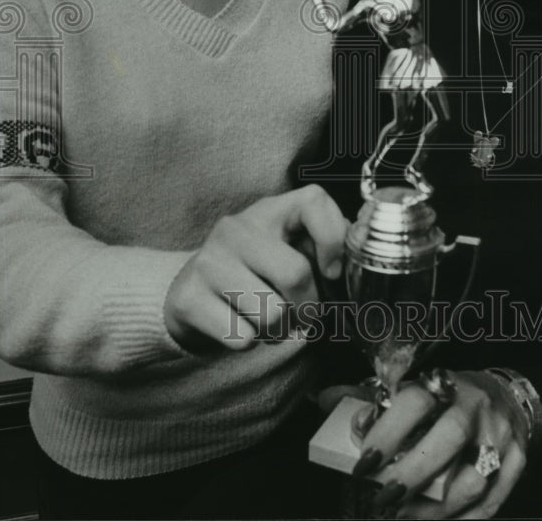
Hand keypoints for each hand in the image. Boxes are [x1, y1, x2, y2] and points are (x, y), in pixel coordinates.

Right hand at [164, 184, 345, 352]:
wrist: (189, 293)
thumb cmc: (253, 273)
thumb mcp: (286, 249)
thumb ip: (322, 249)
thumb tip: (353, 269)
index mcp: (269, 211)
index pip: (313, 200)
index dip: (333, 239)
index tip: (331, 271)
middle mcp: (236, 228)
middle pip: (296, 274)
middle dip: (309, 307)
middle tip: (303, 314)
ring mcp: (209, 261)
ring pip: (271, 314)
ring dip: (280, 330)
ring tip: (269, 320)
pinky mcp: (189, 298)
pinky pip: (243, 337)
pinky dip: (251, 342)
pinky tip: (241, 326)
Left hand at [352, 370, 528, 518]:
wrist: (505, 397)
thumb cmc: (448, 397)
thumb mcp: (412, 388)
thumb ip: (369, 397)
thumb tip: (322, 399)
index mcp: (444, 383)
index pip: (416, 401)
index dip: (388, 432)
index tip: (364, 463)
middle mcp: (476, 405)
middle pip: (448, 438)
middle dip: (412, 474)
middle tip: (382, 497)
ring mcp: (501, 435)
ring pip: (472, 478)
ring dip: (434, 508)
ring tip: (403, 516)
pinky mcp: (517, 463)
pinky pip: (491, 502)